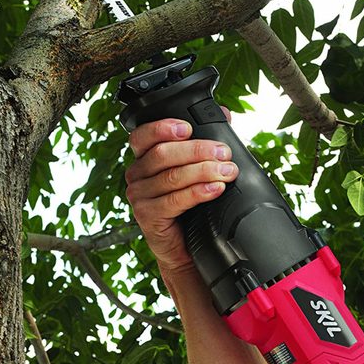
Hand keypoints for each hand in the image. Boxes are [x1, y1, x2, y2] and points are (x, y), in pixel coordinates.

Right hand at [125, 117, 237, 274]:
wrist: (185, 248)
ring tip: (227, 171)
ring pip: (172, 177)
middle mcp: (136, 176)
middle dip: (198, 150)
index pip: (142, 136)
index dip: (162, 128)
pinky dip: (198, 192)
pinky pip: (174, 200)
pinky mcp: (147, 217)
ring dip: (204, 171)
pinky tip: (216, 189)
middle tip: (224, 153)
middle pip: (162, 155)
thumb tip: (224, 114)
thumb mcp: (195, 172)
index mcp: (143, 160)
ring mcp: (138, 197)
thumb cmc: (190, 209)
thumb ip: (204, 143)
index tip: (188, 127)